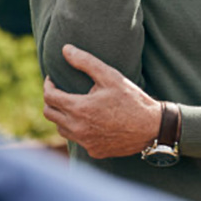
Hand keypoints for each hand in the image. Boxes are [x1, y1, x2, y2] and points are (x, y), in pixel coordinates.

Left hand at [44, 44, 161, 158]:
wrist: (152, 127)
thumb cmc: (132, 99)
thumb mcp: (111, 76)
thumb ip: (86, 62)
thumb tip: (65, 49)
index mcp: (80, 108)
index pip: (50, 97)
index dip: (48, 85)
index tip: (53, 80)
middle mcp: (79, 128)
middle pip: (50, 114)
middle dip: (51, 101)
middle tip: (60, 92)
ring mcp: (86, 142)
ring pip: (61, 129)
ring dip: (63, 117)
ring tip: (75, 106)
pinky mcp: (94, 151)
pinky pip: (78, 140)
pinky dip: (79, 130)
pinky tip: (91, 122)